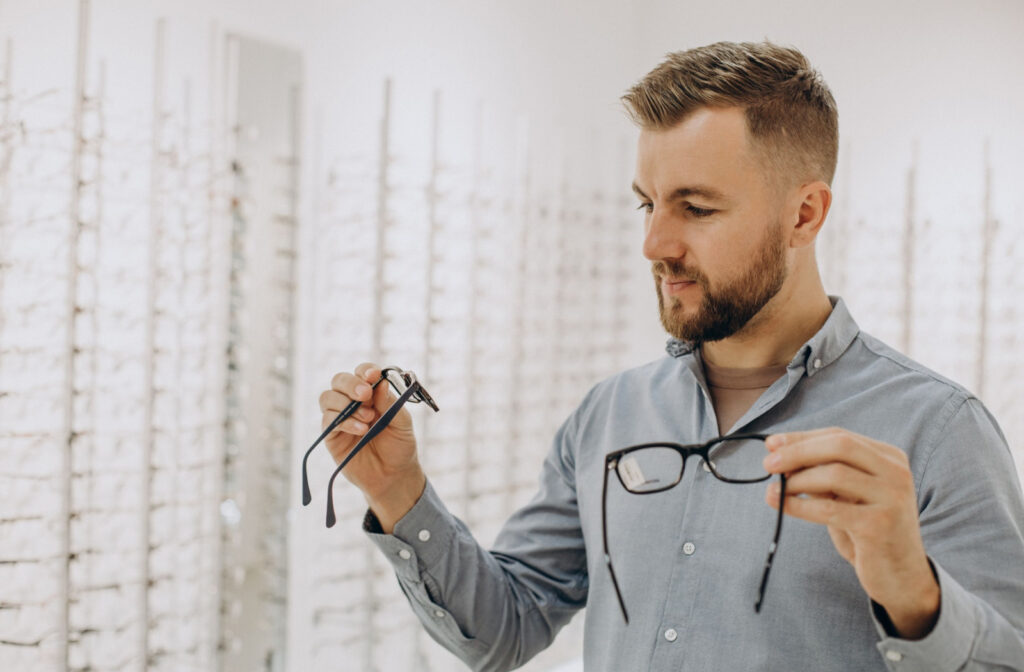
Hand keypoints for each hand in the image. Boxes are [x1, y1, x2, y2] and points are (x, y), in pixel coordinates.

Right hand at [318, 362, 424, 531]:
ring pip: (328, 397)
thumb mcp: (402, 423)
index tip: (373, 374)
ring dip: (346, 403)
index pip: (362, 373)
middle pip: (339, 380)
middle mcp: (352, 402)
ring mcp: (340, 418)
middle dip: (351, 383)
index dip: (365, 370)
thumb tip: (381, 383)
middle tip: (366, 394)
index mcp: (371, 394)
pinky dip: (345, 422)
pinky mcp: (331, 436)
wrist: (393, 476)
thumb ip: (390, 403)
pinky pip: (328, 420)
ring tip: (368, 418)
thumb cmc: (399, 447)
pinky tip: (361, 430)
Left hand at [762, 428, 939, 638]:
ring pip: (834, 474)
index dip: (802, 438)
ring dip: (797, 480)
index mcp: (890, 458)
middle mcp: (896, 472)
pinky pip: (829, 508)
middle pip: (839, 446)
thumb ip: (820, 473)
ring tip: (775, 489)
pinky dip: (799, 504)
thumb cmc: (867, 531)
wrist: (901, 577)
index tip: (770, 444)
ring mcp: (892, 498)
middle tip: (768, 464)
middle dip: (798, 451)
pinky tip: (780, 504)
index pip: (840, 436)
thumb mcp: (846, 496)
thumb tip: (777, 453)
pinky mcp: (879, 525)